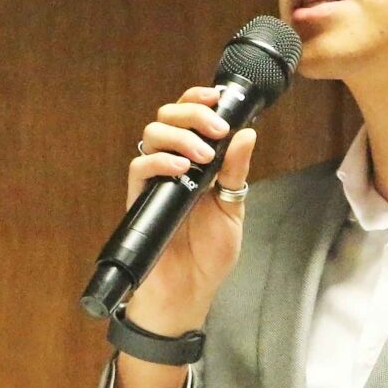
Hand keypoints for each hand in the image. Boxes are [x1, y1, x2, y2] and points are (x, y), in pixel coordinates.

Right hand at [122, 85, 258, 336]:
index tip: (218, 96)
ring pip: (153, 133)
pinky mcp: (140, 198)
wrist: (189, 292)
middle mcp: (174, 165)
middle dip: (193, 112)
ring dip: (181, 136)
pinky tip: (182, 170)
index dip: (199, 99)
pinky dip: (161, 161)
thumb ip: (236, 171)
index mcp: (198, 162)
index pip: (191, 118)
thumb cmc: (209, 255)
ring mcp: (155, 180)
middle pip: (169, 116)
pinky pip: (140, 166)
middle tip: (216, 129)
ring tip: (203, 156)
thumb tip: (247, 133)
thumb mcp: (233, 208)